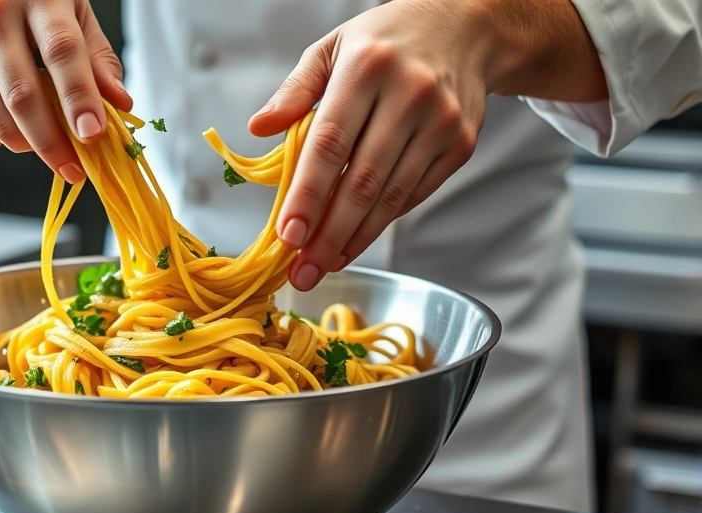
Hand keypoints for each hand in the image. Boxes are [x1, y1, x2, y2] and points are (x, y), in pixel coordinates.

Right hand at [0, 0, 132, 182]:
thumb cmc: (31, 3)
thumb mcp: (74, 14)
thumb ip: (99, 59)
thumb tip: (121, 105)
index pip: (62, 52)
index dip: (79, 97)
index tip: (93, 135)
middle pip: (24, 95)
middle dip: (53, 143)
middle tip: (76, 170)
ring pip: (0, 118)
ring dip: (32, 147)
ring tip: (53, 149)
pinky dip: (6, 139)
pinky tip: (21, 129)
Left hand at [249, 0, 606, 290]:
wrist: (466, 26)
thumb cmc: (386, 40)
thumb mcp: (332, 47)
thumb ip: (295, 90)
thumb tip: (259, 127)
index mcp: (367, 68)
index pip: (330, 143)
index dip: (307, 195)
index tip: (287, 235)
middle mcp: (409, 95)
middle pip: (362, 181)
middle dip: (328, 234)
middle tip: (302, 271)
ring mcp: (440, 122)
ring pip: (391, 196)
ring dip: (354, 239)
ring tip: (323, 265)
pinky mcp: (460, 144)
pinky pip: (415, 194)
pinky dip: (382, 223)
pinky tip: (355, 242)